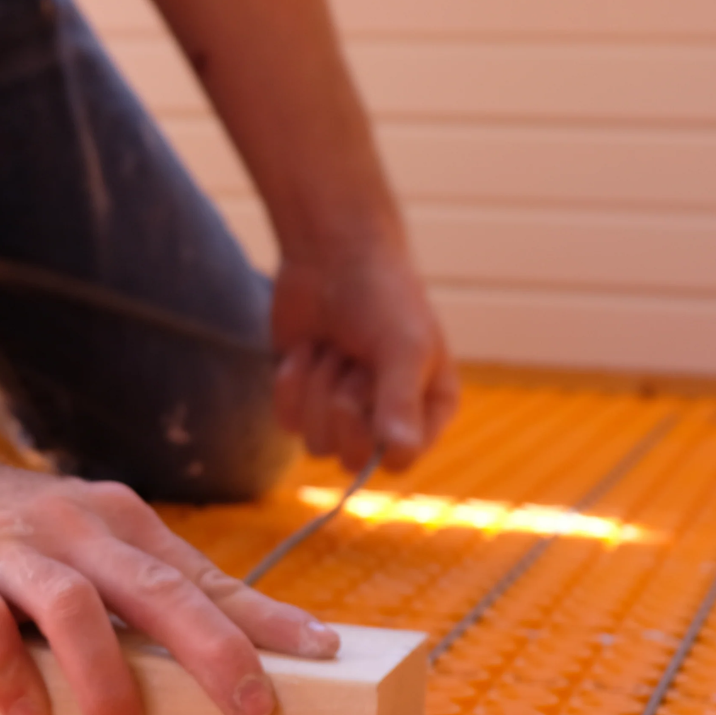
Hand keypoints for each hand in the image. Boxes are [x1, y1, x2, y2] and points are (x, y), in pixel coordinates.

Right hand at [0, 441, 342, 714]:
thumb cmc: (9, 531)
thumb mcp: (87, 544)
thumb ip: (146, 591)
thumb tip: (239, 659)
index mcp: (119, 523)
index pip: (202, 578)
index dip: (263, 619)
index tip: (323, 654)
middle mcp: (72, 530)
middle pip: (154, 588)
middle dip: (212, 650)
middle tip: (252, 711)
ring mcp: (5, 550)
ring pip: (71, 607)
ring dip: (107, 679)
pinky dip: (6, 673)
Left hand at [271, 232, 457, 471]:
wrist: (331, 253)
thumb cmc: (383, 295)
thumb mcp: (403, 346)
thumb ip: (401, 402)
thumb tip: (400, 453)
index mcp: (429, 409)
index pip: (400, 462)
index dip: (378, 434)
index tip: (374, 385)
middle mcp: (388, 419)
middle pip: (351, 458)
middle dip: (342, 403)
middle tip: (351, 359)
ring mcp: (342, 414)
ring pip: (315, 442)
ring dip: (318, 386)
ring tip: (334, 347)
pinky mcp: (303, 401)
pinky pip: (287, 421)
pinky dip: (292, 381)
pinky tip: (307, 347)